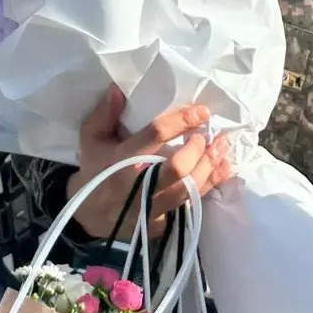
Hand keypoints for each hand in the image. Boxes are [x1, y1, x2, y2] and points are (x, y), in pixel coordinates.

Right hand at [64, 86, 232, 238]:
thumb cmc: (95, 171)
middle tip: (208, 136)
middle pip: (177, 168)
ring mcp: (151, 207)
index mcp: (122, 159)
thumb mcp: (91, 139)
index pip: (156, 135)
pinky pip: (191, 205)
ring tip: (223, 149)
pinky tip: (223, 170)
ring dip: (211, 167)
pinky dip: (210, 186)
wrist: (89, 215)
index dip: (182, 121)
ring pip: (188, 189)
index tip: (202, 111)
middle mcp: (138, 184)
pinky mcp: (161, 223)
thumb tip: (119, 89)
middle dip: (198, 149)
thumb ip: (104, 114)